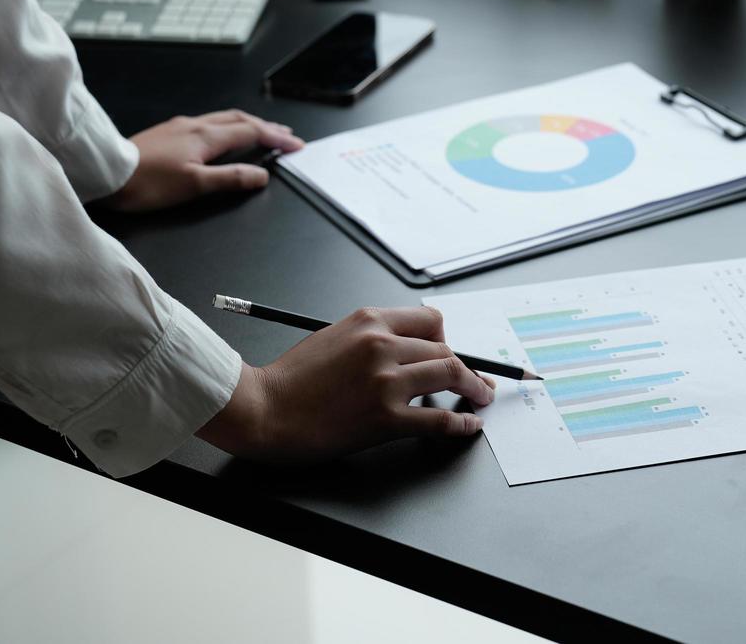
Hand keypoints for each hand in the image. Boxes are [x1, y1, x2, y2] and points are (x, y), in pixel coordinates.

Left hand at [103, 110, 303, 211]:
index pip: (251, 133)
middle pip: (239, 120)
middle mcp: (195, 125)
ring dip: (247, 124)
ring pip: (223, 119)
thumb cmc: (147, 182)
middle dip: (265, 127)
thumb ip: (231, 178)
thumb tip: (261, 175)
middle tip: (285, 135)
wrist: (106, 173)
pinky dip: (227, 127)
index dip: (275, 139)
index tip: (295, 145)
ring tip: (261, 132)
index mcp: (206, 136)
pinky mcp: (167, 132)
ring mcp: (180, 126)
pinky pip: (208, 123)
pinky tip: (222, 135)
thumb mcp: (195, 185)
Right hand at [197, 306, 495, 460]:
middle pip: (444, 348)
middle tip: (478, 380)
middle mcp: (381, 345)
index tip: (454, 353)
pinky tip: (469, 426)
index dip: (447, 339)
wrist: (263, 410)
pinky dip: (462, 423)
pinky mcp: (386, 417)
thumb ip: (370, 338)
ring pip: (449, 375)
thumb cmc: (290, 379)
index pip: (430, 320)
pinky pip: (439, 418)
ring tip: (482, 397)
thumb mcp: (332, 337)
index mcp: (368, 320)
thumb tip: (406, 351)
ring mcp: (385, 381)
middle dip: (465, 366)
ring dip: (474, 388)